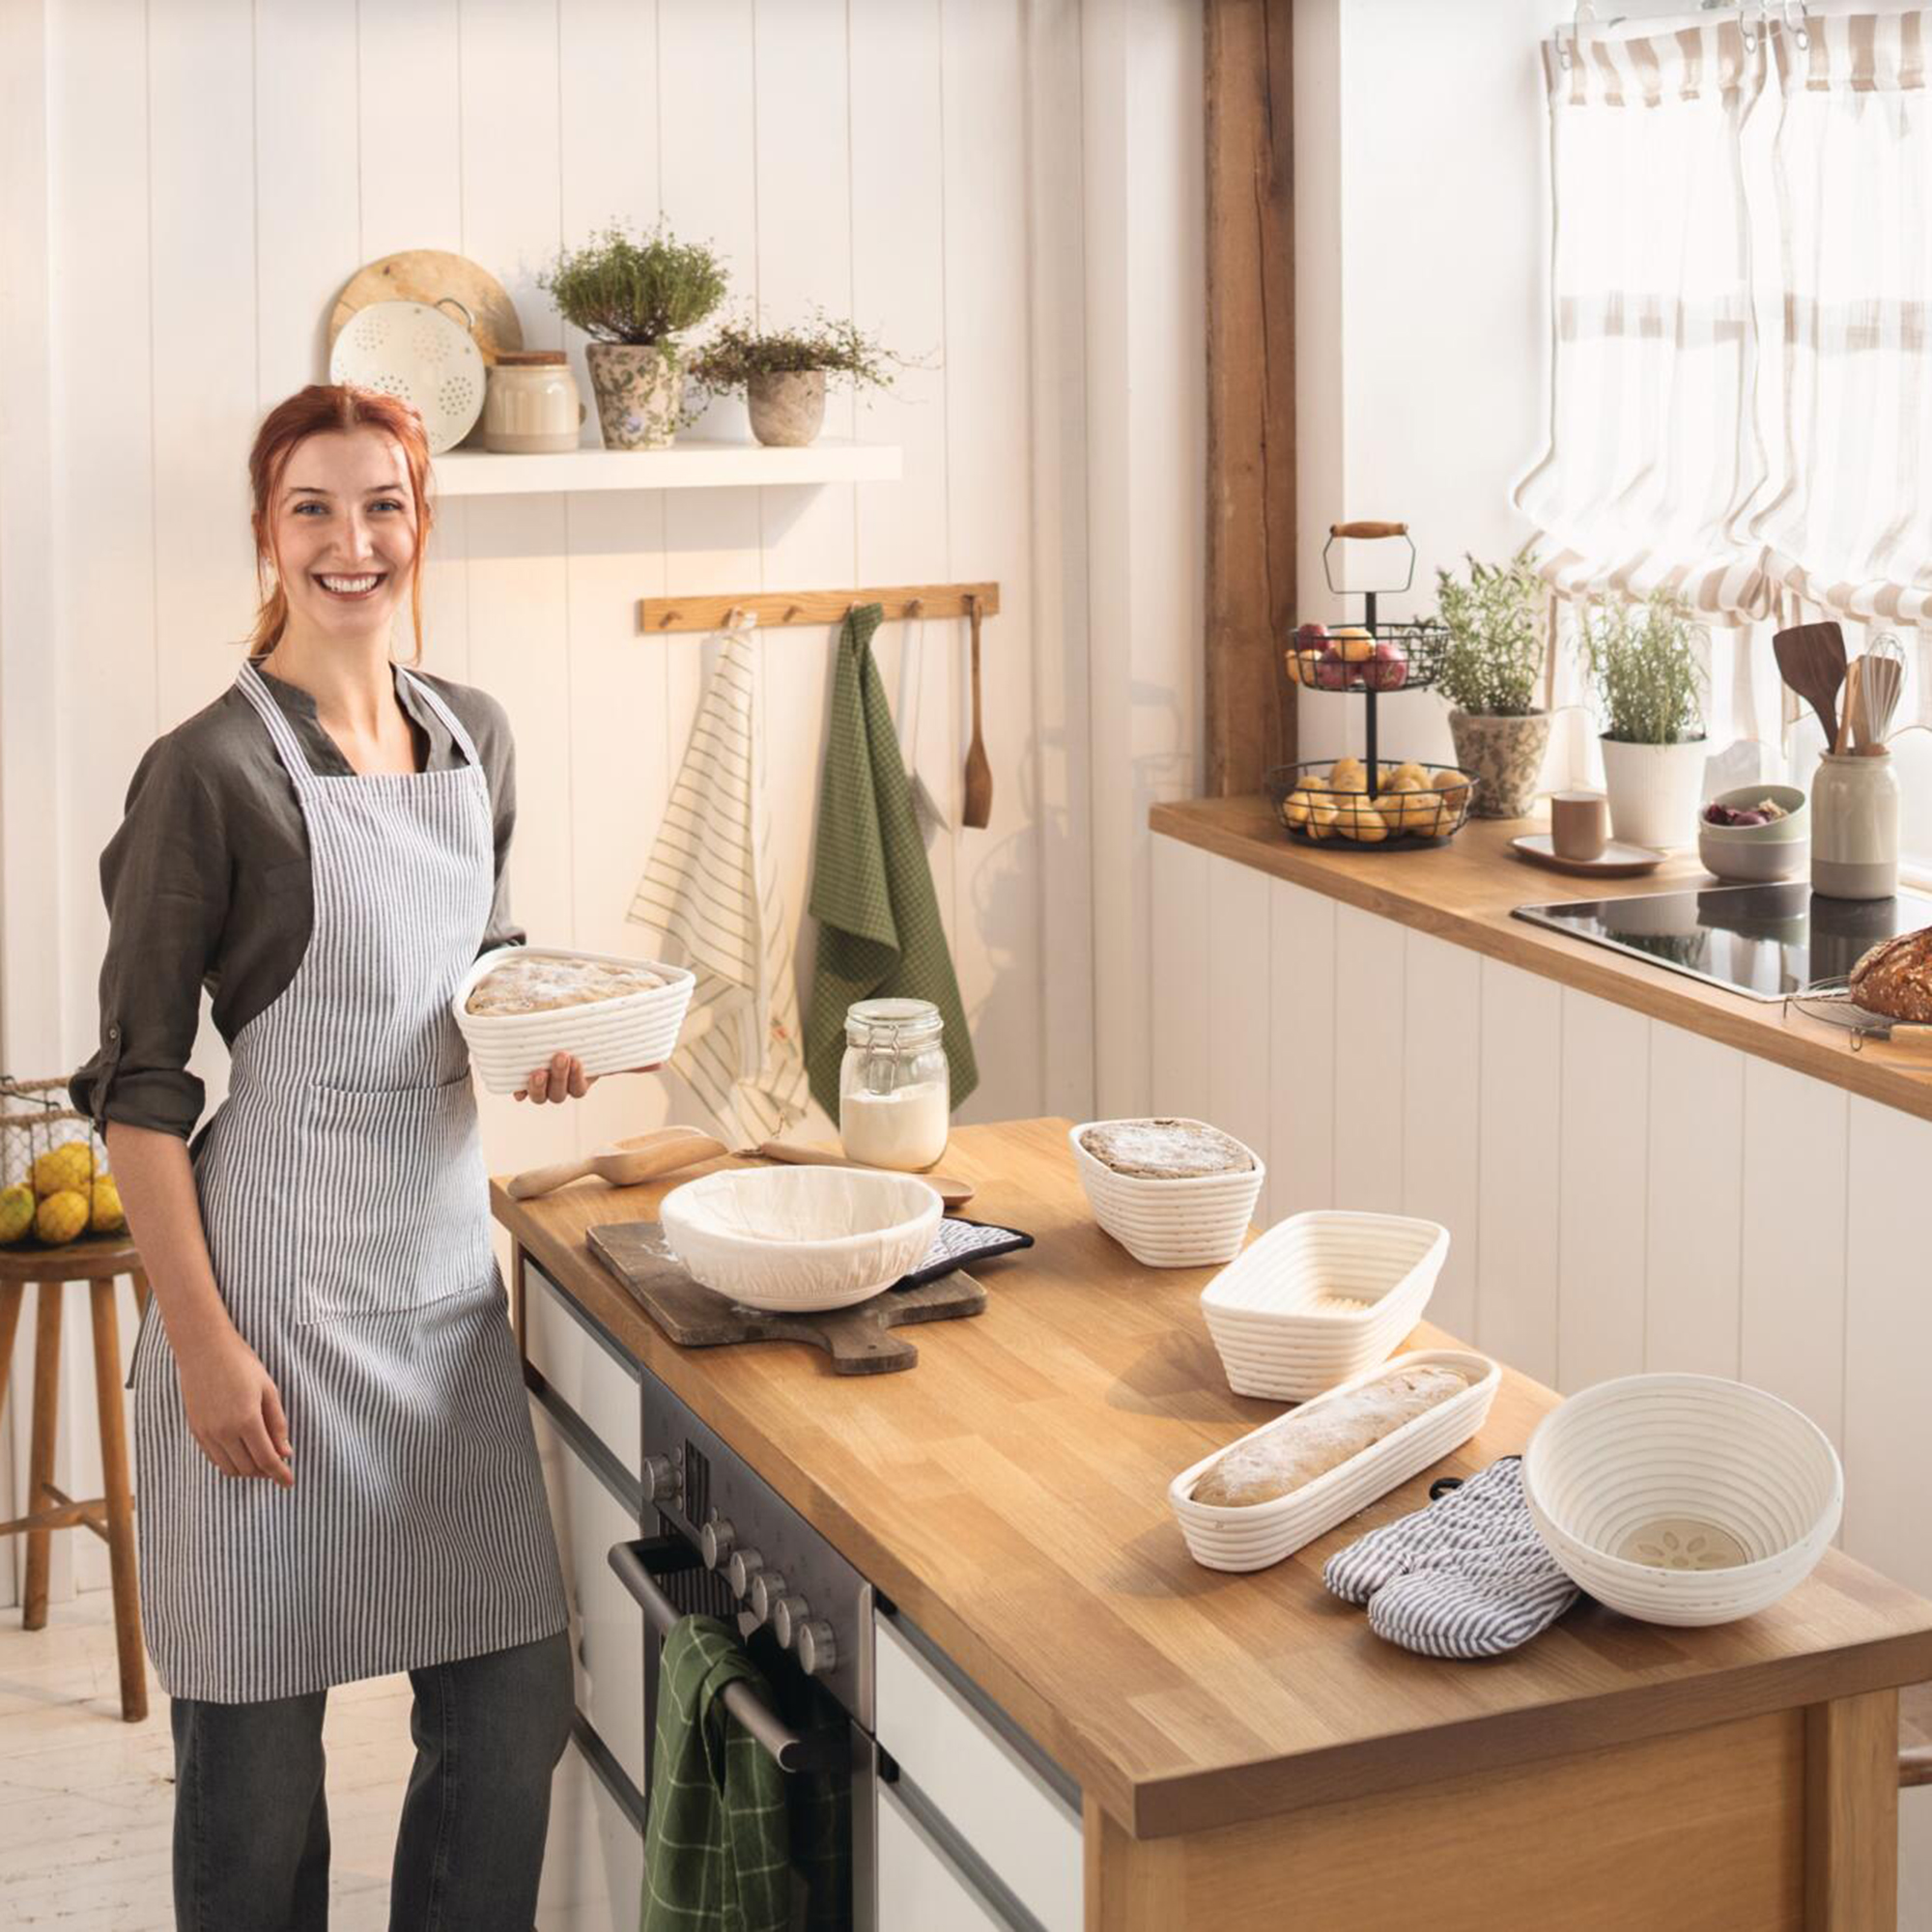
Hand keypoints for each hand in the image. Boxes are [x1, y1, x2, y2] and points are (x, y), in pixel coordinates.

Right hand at [175, 1327, 293, 1486]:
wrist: (204, 1349)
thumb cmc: (242, 1364)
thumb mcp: (269, 1390)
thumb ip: (277, 1424)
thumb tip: (285, 1452)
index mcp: (246, 1420)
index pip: (266, 1459)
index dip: (280, 1474)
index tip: (289, 1483)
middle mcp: (223, 1431)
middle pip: (248, 1469)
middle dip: (265, 1472)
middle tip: (278, 1466)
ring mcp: (206, 1432)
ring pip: (229, 1468)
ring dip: (247, 1470)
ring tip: (261, 1459)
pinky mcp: (195, 1430)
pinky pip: (214, 1458)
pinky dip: (230, 1461)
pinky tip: (241, 1452)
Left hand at [514, 1052, 663, 1102]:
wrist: (553, 1038)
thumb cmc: (583, 1048)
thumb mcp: (605, 1051)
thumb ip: (630, 1060)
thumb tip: (661, 1065)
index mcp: (579, 1083)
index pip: (579, 1090)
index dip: (576, 1078)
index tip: (578, 1059)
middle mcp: (558, 1088)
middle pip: (558, 1095)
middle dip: (559, 1077)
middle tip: (561, 1055)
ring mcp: (539, 1085)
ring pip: (539, 1097)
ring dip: (538, 1086)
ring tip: (538, 1070)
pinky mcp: (520, 1079)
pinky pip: (518, 1090)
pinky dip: (517, 1089)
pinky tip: (516, 1085)